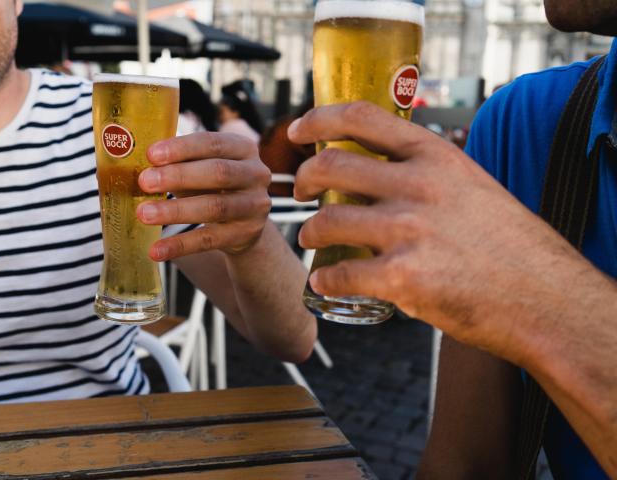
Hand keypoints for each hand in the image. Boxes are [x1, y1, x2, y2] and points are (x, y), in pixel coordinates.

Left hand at [137, 132, 271, 260]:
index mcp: (244, 148)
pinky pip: (209, 240)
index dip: (182, 148)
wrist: (244, 223)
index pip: (213, 143)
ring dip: (176, 211)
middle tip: (144, 182)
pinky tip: (156, 251)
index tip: (151, 155)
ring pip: (214, 207)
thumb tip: (135, 158)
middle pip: (218, 172)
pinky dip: (180, 246)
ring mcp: (254, 206)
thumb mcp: (202, 166)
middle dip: (178, 176)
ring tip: (144, 214)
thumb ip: (180, 160)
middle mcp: (256, 174)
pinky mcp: (245, 235)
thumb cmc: (213, 185)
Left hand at [289, 101, 592, 359]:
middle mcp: (419, 186)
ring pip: (326, 222)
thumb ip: (426, 174)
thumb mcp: (471, 186)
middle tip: (299, 193)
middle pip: (330, 166)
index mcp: (435, 156)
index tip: (298, 131)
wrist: (545, 299)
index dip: (319, 119)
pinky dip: (325, 280)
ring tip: (312, 241)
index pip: (361, 117)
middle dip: (302, 181)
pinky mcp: (403, 278)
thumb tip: (382, 172)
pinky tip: (325, 282)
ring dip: (309, 233)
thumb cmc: (509, 244)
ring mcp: (409, 231)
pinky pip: (340, 273)